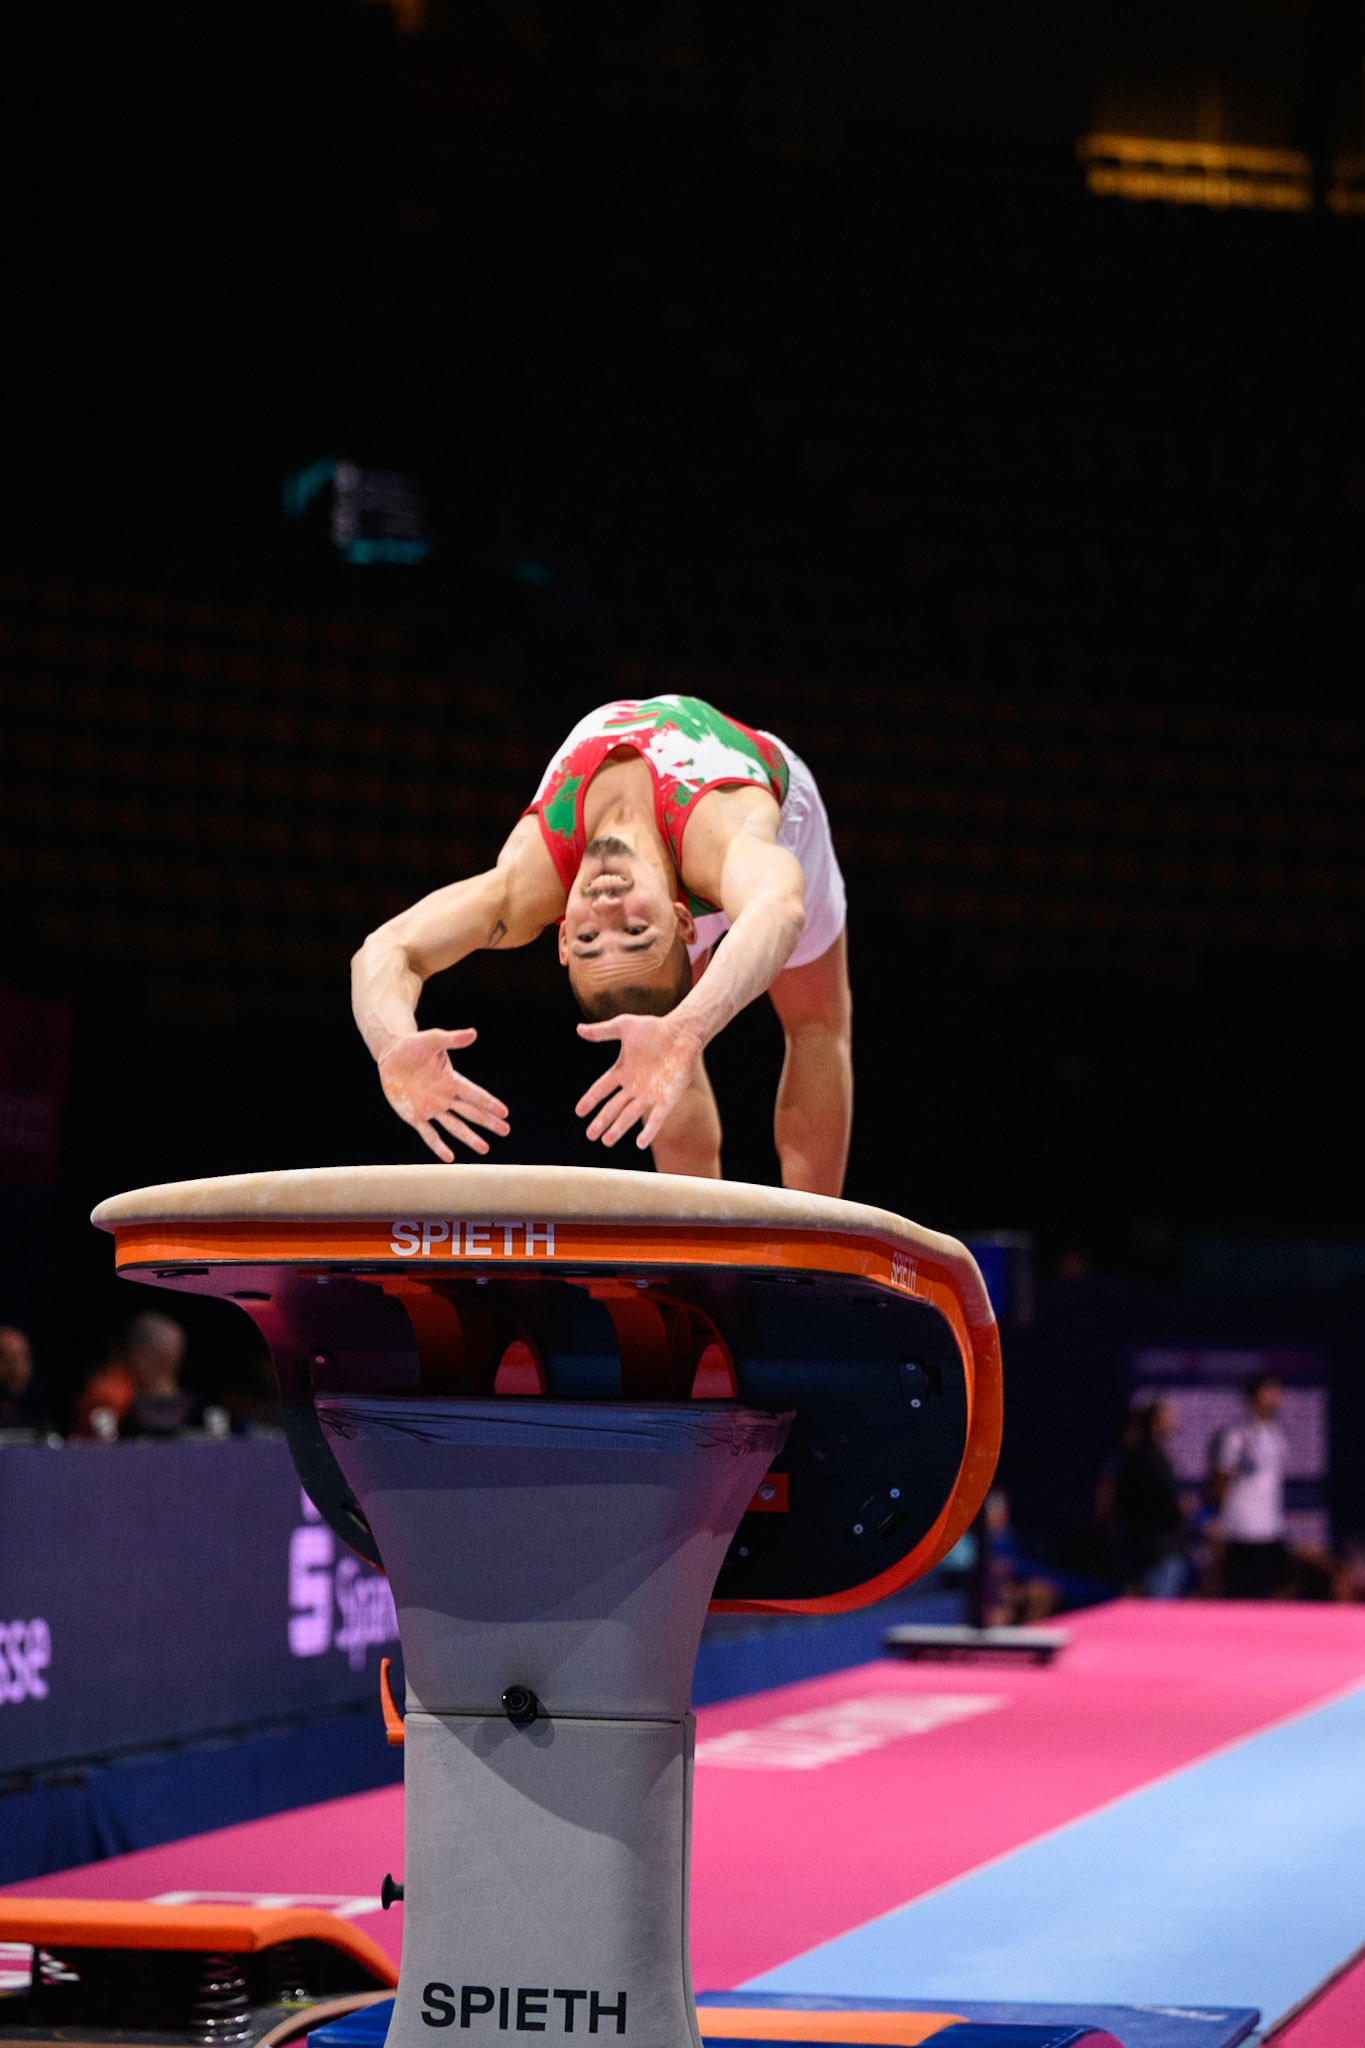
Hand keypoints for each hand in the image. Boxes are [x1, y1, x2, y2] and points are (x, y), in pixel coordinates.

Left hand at [377, 1029, 509, 1161]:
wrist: (392, 1056)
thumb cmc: (413, 1046)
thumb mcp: (432, 1040)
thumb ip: (452, 1039)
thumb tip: (473, 1033)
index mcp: (451, 1080)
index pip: (474, 1094)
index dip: (488, 1102)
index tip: (504, 1112)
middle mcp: (445, 1097)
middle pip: (470, 1112)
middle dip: (488, 1122)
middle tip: (505, 1131)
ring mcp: (431, 1108)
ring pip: (454, 1126)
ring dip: (469, 1137)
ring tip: (484, 1148)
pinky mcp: (415, 1116)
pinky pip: (429, 1134)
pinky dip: (438, 1146)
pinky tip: (449, 1157)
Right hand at [575, 1013, 703, 1151]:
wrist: (683, 1033)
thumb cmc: (655, 1028)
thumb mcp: (625, 1026)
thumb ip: (603, 1031)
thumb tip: (579, 1029)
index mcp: (622, 1071)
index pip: (601, 1089)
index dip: (590, 1100)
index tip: (579, 1112)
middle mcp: (633, 1087)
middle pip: (613, 1107)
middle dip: (601, 1121)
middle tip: (590, 1135)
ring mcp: (649, 1095)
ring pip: (630, 1115)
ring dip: (619, 1128)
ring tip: (607, 1141)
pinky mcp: (666, 1099)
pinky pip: (656, 1118)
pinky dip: (648, 1131)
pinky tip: (640, 1143)